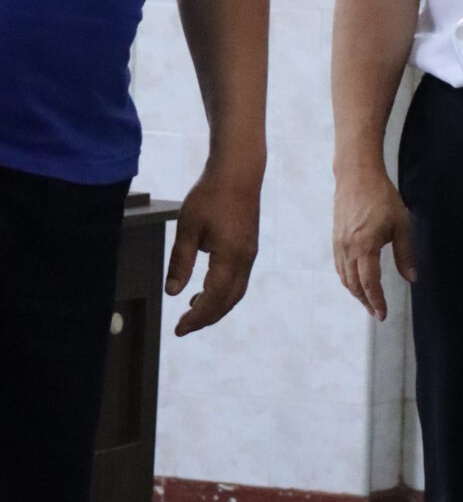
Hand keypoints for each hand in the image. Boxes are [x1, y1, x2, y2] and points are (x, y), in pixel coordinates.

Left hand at [166, 163, 261, 336]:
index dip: (197, 318)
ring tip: (192, 310)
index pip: (214, 298)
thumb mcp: (188, 228)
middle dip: (206, 318)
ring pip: (236, 292)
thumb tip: (173, 292)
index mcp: (230, 257)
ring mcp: (249, 254)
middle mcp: (245, 259)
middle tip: (183, 327)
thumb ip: (180, 262)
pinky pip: (238, 279)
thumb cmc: (210, 196)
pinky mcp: (248, 247)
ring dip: (216, 306)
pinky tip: (206, 288)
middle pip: (228, 301)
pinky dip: (223, 292)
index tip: (178, 329)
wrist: (238, 172)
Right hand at [332, 163, 416, 321]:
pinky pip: (339, 266)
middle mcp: (348, 248)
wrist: (357, 175)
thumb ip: (405, 254)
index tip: (382, 314)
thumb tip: (412, 278)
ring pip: (344, 277)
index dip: (376, 301)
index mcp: (365, 246)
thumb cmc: (382, 197)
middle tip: (376, 312)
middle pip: (354, 285)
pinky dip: (347, 279)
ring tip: (368, 300)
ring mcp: (339, 244)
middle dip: (365, 301)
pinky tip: (355, 281)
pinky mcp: (335, 238)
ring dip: (355, 292)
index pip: (369, 283)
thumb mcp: (401, 224)